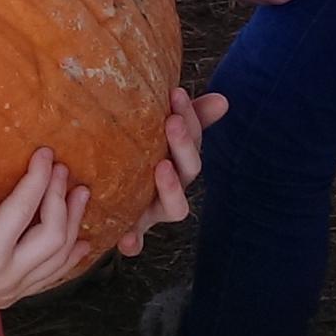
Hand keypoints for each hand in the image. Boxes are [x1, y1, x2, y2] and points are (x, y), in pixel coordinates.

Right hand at [0, 140, 91, 322]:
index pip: (23, 209)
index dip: (38, 177)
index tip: (46, 152)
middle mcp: (4, 278)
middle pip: (53, 236)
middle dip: (61, 199)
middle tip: (63, 169)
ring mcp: (9, 292)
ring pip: (58, 260)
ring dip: (73, 226)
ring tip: (81, 194)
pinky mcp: (8, 298)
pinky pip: (49, 279)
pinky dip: (69, 259)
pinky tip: (82, 243)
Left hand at [117, 86, 230, 255]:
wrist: (112, 199)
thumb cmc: (139, 161)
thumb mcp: (158, 137)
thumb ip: (188, 117)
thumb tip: (223, 100)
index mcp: (181, 164)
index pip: (194, 139)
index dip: (193, 118)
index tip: (177, 93)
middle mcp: (174, 188)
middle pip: (189, 170)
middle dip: (183, 146)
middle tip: (173, 122)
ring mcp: (156, 211)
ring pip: (175, 206)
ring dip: (171, 188)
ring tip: (162, 167)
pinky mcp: (134, 231)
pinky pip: (136, 241)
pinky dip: (133, 242)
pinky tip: (127, 242)